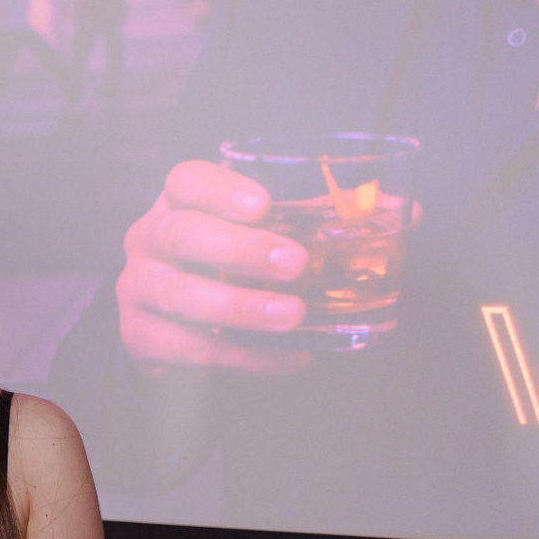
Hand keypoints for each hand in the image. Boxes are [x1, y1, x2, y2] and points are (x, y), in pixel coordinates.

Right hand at [116, 159, 312, 374]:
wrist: (168, 325)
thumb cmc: (222, 266)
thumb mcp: (253, 234)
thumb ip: (309, 222)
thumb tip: (400, 212)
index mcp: (179, 203)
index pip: (187, 181)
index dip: (222, 190)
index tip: (264, 206)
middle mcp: (148, 239)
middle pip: (181, 234)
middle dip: (240, 249)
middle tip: (295, 264)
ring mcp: (137, 288)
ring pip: (181, 295)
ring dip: (240, 307)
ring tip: (292, 316)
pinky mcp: (140, 336)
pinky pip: (189, 348)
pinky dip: (243, 356)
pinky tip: (286, 357)